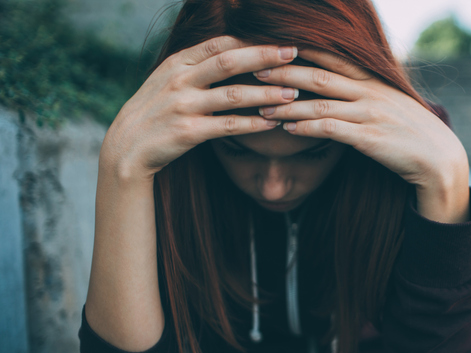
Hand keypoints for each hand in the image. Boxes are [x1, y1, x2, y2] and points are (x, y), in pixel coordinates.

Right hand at [99, 36, 299, 179]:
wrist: (127, 146)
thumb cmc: (156, 111)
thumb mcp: (169, 79)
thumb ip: (197, 65)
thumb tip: (234, 48)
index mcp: (178, 63)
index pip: (219, 44)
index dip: (251, 40)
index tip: (279, 39)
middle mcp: (180, 80)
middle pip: (228, 62)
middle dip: (264, 56)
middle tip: (294, 54)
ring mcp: (183, 106)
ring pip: (233, 95)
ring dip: (266, 93)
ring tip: (292, 93)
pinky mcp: (188, 132)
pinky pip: (228, 126)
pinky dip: (253, 124)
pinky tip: (273, 123)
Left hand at [251, 48, 469, 191]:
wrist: (440, 159)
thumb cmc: (413, 133)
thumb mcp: (392, 104)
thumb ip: (367, 93)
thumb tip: (342, 87)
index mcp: (374, 80)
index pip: (332, 57)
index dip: (301, 50)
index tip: (273, 47)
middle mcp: (370, 92)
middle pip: (318, 75)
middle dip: (284, 71)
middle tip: (254, 68)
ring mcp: (369, 114)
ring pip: (319, 104)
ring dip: (287, 105)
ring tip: (260, 105)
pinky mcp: (369, 138)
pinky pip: (330, 130)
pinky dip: (305, 129)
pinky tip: (287, 131)